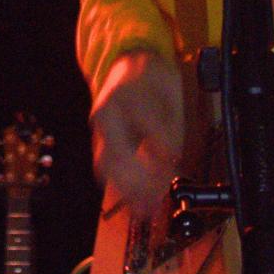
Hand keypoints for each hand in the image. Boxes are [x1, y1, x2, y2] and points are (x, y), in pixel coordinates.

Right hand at [90, 49, 182, 221]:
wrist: (126, 62)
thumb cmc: (153, 80)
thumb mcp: (172, 98)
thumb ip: (171, 131)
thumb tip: (170, 164)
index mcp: (128, 96)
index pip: (146, 131)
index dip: (161, 154)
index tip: (174, 169)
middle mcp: (106, 113)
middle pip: (117, 154)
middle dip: (137, 183)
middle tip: (155, 204)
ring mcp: (99, 127)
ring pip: (106, 164)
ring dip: (124, 191)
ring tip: (142, 211)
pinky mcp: (98, 138)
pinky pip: (104, 165)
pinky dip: (117, 185)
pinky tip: (132, 200)